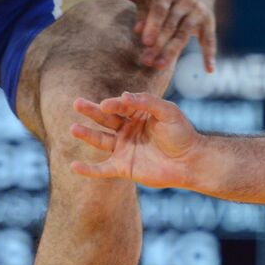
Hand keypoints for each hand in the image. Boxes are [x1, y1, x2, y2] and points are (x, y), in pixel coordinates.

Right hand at [70, 92, 201, 186]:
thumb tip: (124, 95)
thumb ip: (147, 102)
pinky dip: (88, 169)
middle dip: (91, 111)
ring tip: (73, 128)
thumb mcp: (168, 112)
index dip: (113, 104)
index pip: (120, 106)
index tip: (106, 105)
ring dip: (87, 134)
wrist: (190, 162)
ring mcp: (124, 148)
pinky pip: (102, 169)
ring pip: (100, 140)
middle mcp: (128, 130)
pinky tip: (74, 166)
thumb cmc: (182, 134)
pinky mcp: (123, 167)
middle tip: (77, 103)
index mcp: (138, 114)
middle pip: (105, 118)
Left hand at [135, 0, 217, 71]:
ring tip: (160, 66)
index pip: (160, 9)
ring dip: (172, 51)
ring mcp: (198, 11)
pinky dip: (210, 54)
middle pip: (171, 24)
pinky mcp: (209, 21)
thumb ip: (143, 13)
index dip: (153, 25)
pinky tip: (209, 70)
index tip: (145, 42)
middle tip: (147, 61)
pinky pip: (209, 39)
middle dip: (159, 44)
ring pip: (185, 33)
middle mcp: (185, 0)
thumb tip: (137, 30)